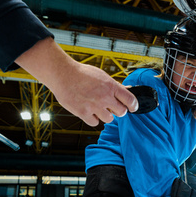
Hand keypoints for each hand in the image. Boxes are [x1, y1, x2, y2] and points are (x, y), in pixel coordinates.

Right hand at [16, 38, 137, 125]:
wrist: (62, 74)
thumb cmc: (81, 73)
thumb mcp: (101, 76)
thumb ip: (114, 85)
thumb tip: (127, 91)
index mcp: (110, 86)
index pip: (130, 100)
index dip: (133, 106)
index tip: (132, 108)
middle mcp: (104, 97)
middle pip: (121, 112)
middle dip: (118, 110)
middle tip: (112, 107)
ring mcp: (94, 106)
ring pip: (109, 119)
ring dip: (106, 115)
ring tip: (98, 108)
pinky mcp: (83, 113)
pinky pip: (95, 123)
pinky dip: (93, 119)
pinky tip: (89, 111)